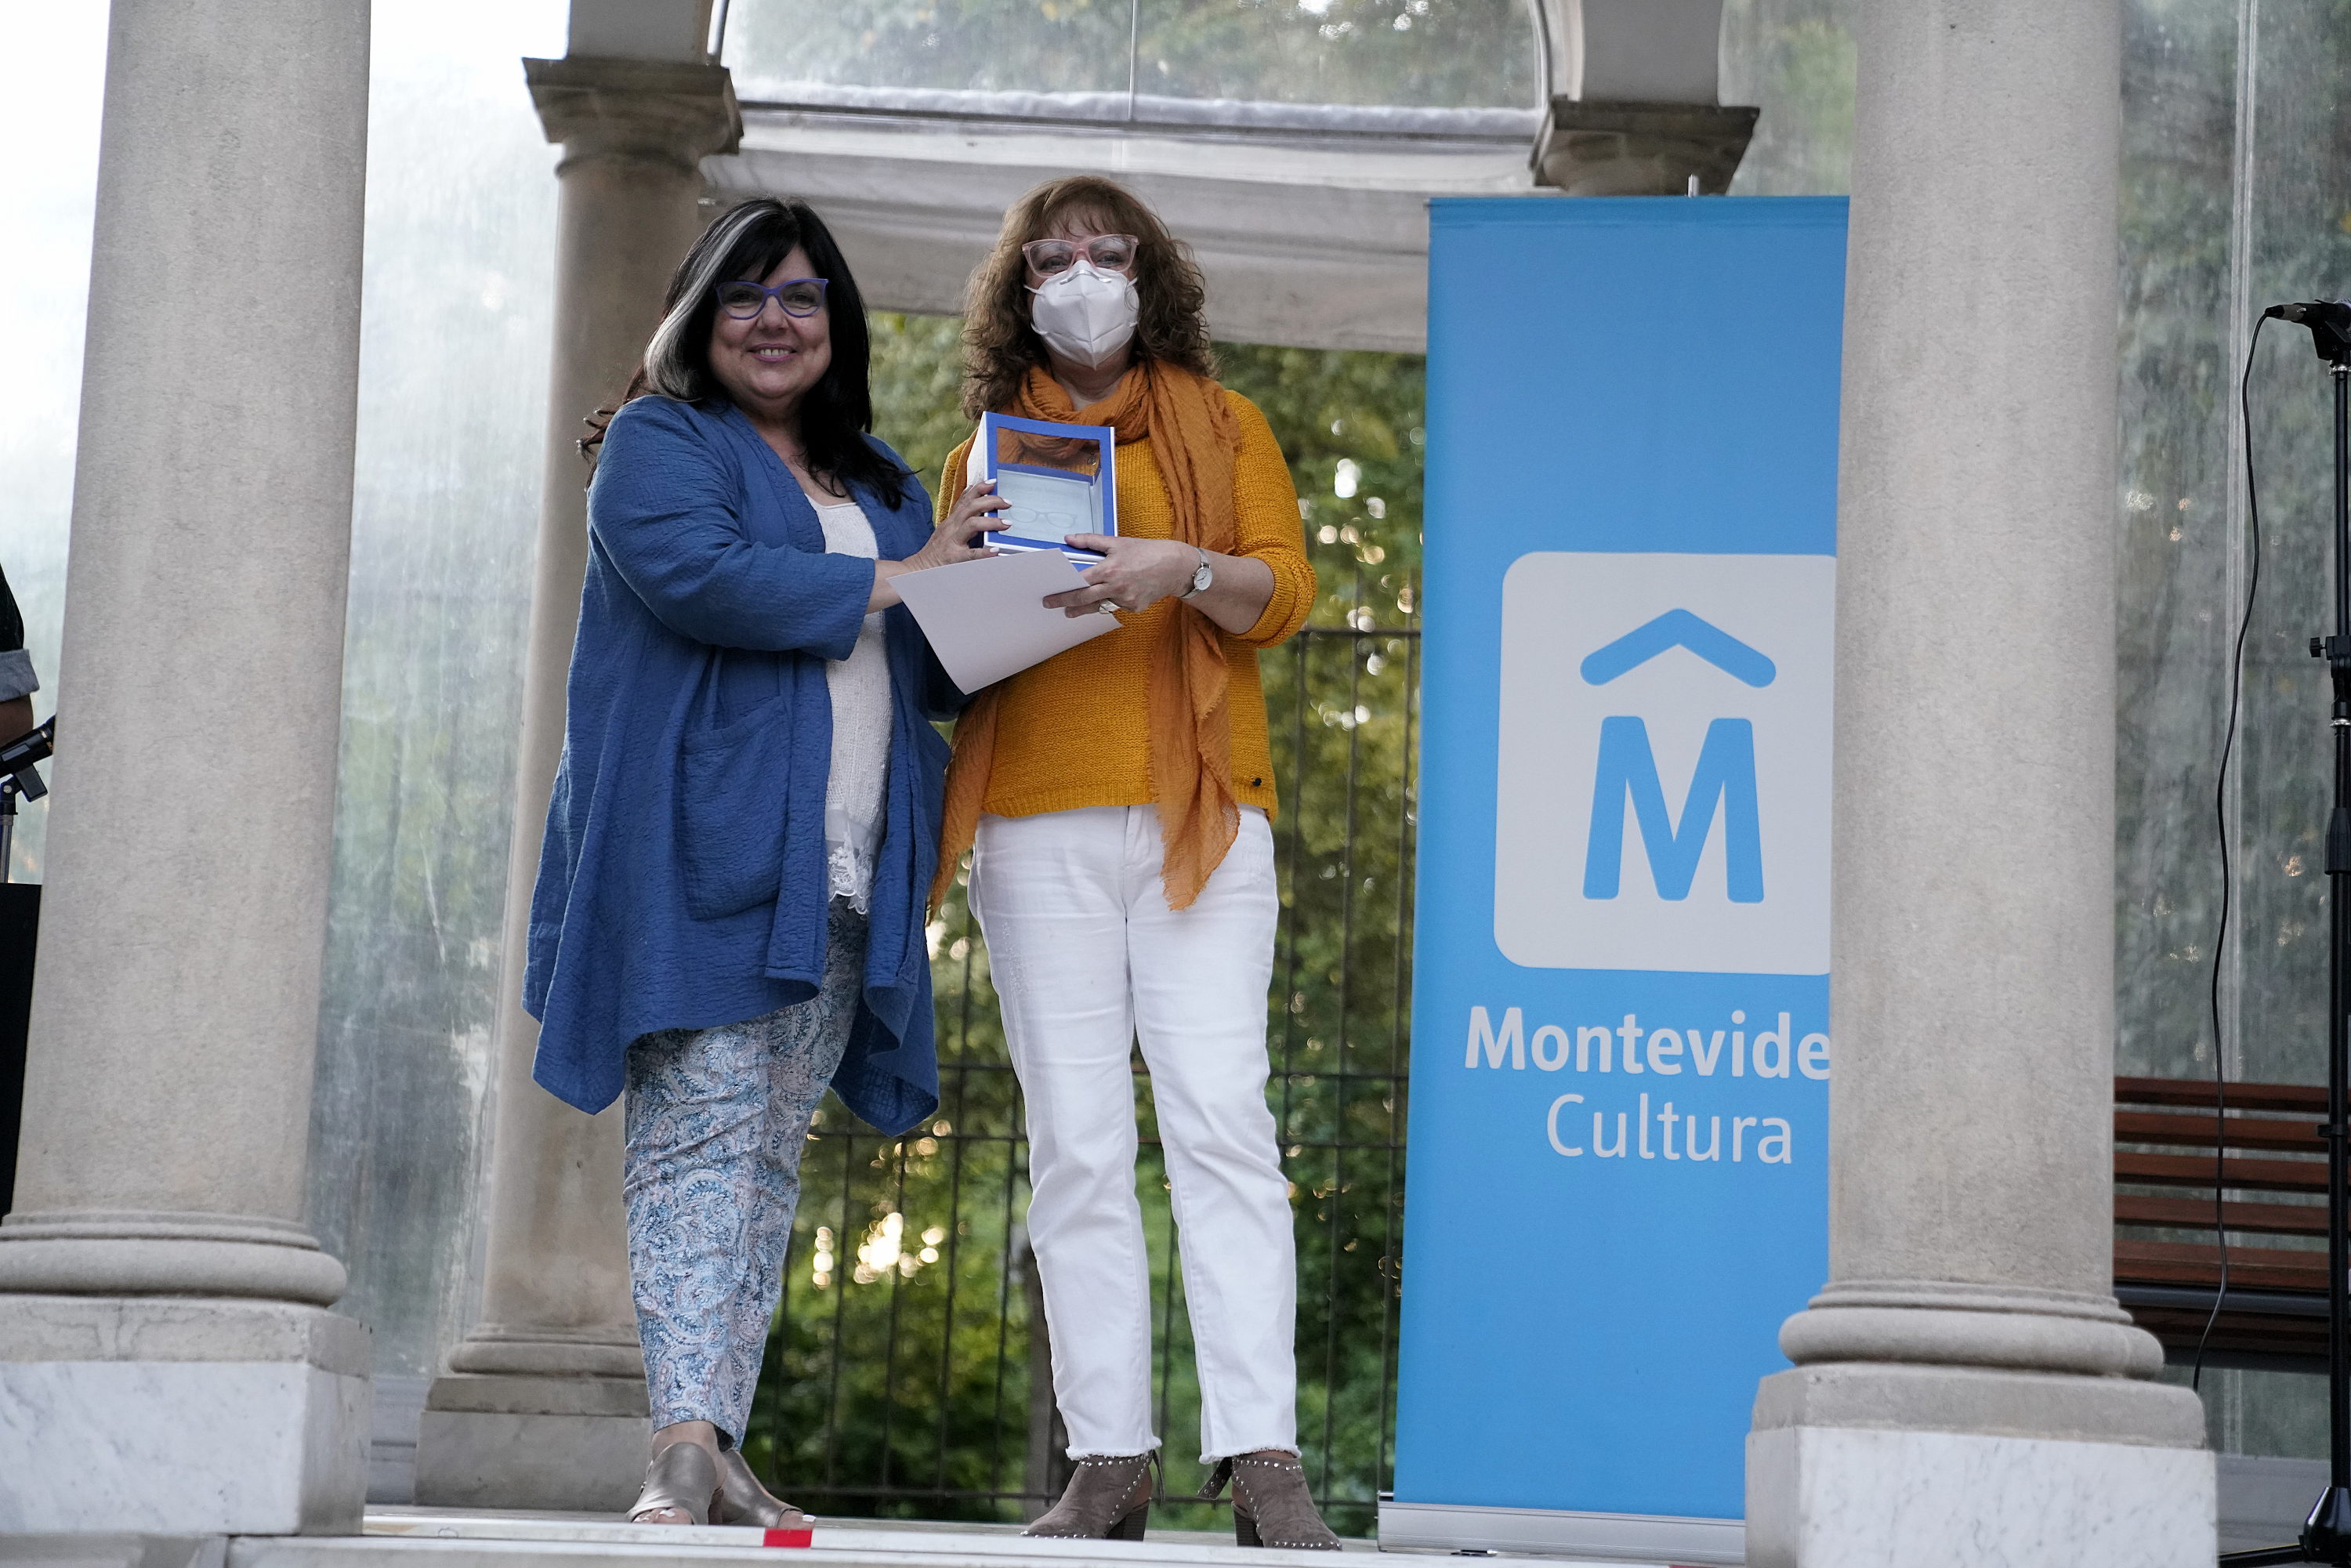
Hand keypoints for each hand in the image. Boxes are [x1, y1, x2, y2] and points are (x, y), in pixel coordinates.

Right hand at [869, 481, 1009, 610]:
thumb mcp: (946, 530)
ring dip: (991, 522)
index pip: (965, 499)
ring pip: (972, 524)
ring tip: (1006, 523)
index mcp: (951, 521)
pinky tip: (996, 550)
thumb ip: (959, 516)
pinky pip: (971, 554)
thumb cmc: (936, 551)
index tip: (993, 481)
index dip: (979, 488)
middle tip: (1007, 502)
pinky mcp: (954, 558)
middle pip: (971, 507)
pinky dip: (984, 552)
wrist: (918, 570)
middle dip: (991, 501)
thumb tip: (971, 498)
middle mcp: (951, 528)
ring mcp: (952, 542)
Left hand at [1043, 535, 1198, 617]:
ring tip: (1072, 611)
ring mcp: (1126, 600)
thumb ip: (1091, 541)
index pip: (1080, 583)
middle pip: (1084, 599)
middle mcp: (1117, 588)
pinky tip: (1113, 595)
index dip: (1063, 591)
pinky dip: (1112, 601)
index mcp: (1110, 570)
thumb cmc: (1147, 552)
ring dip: (1085, 608)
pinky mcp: (1135, 608)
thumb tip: (1069, 539)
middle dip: (1066, 604)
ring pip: (1100, 606)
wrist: (1175, 567)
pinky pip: (1117, 607)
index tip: (1051, 596)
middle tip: (1052, 605)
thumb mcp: (1118, 542)